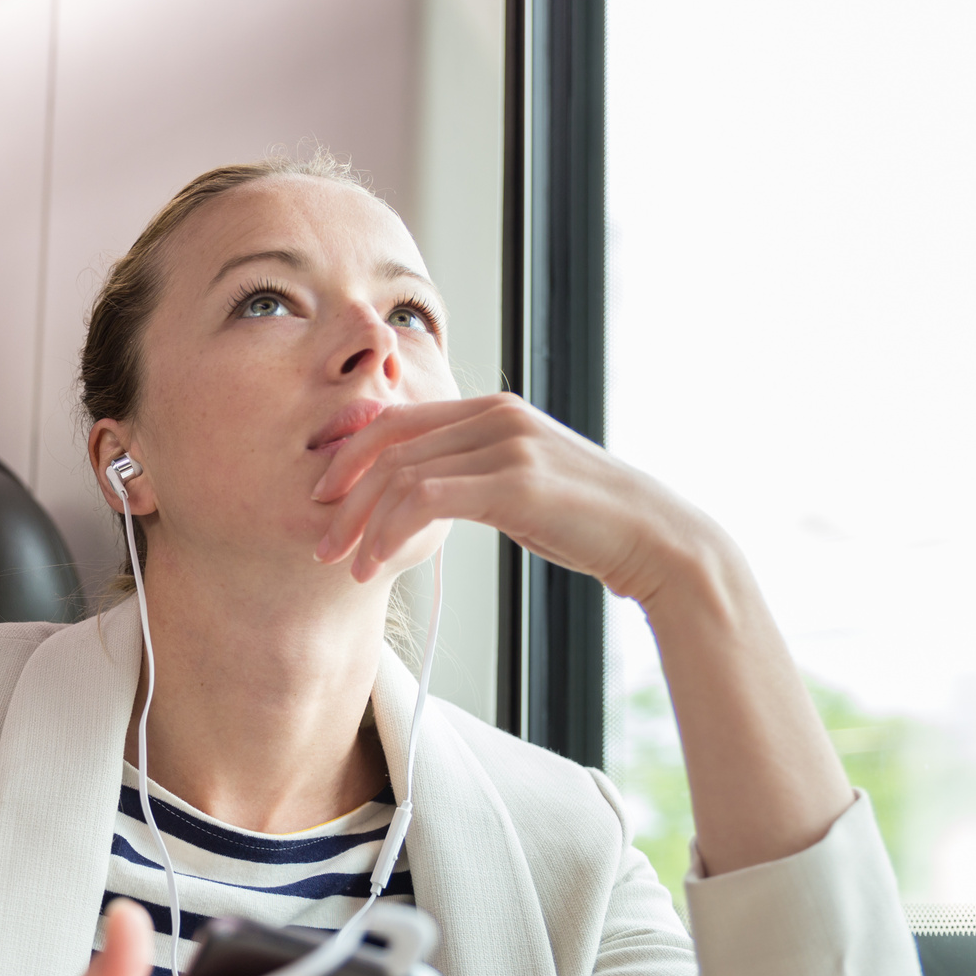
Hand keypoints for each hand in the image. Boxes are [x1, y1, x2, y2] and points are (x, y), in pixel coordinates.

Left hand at [311, 394, 719, 606]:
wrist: (655, 539)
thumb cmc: (586, 523)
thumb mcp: (520, 488)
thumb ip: (473, 477)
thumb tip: (422, 494)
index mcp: (494, 411)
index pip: (398, 420)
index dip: (350, 458)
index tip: (324, 501)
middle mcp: (497, 416)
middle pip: (389, 444)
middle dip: (342, 495)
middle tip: (320, 541)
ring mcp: (508, 445)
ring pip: (401, 472)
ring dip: (360, 523)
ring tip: (343, 565)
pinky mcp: (516, 482)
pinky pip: (427, 498)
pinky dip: (389, 531)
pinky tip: (375, 563)